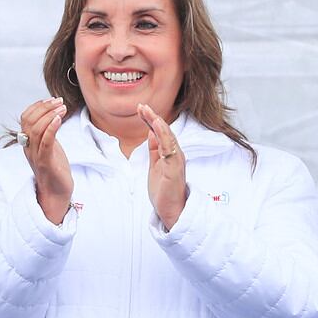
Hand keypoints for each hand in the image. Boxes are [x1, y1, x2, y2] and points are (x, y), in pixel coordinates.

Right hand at [18, 97, 72, 224]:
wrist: (56, 194)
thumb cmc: (55, 170)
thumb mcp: (49, 147)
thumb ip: (47, 133)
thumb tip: (52, 115)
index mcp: (28, 143)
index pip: (25, 118)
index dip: (37, 106)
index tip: (51, 100)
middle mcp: (29, 148)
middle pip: (29, 121)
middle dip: (44, 107)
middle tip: (59, 101)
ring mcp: (36, 155)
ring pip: (36, 129)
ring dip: (50, 114)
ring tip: (63, 107)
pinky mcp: (45, 163)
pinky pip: (45, 142)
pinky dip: (51, 128)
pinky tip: (59, 119)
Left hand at [138, 104, 187, 229]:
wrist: (173, 211)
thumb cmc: (164, 191)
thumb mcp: (155, 166)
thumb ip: (154, 150)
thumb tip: (150, 132)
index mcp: (170, 154)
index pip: (160, 132)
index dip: (151, 120)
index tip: (141, 109)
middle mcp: (175, 154)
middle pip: (164, 131)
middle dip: (153, 117)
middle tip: (141, 106)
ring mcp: (176, 160)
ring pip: (168, 136)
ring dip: (157, 122)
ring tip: (147, 111)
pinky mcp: (174, 168)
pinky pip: (169, 148)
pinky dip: (163, 135)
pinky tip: (156, 125)